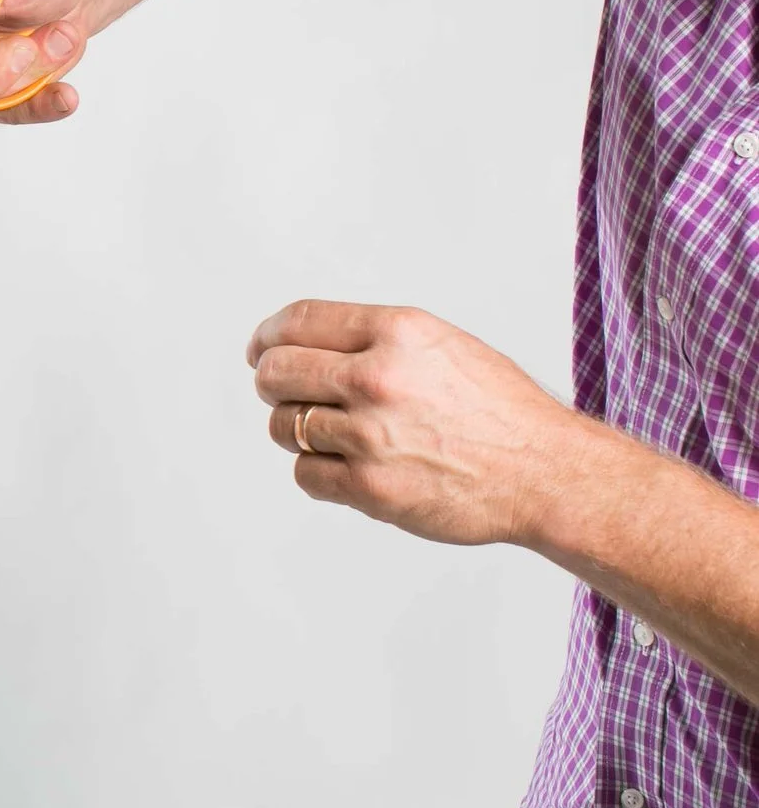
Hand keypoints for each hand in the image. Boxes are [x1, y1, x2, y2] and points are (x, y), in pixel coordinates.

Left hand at [248, 300, 595, 546]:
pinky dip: (318, 473)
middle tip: (288, 395)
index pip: (298, 320)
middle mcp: (378, 377)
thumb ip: (374, 340)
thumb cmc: (500, 412)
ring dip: (298, 431)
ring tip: (337, 437)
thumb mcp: (442, 346)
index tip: (260, 349)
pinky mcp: (369, 488)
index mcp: (398, 332)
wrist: (547, 474)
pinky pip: (305, 474)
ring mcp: (370, 435)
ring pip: (284, 426)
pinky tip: (350, 469)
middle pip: (276, 372)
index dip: (268, 336)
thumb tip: (301, 344)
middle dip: (273, 383)